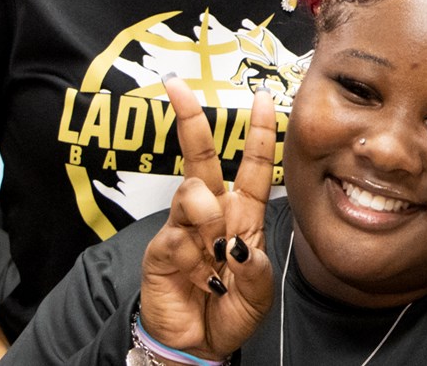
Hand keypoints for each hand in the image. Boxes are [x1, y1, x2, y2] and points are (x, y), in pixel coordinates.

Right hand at [137, 77, 278, 359]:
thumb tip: (237, 245)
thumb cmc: (230, 312)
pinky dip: (194, 253)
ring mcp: (184, 229)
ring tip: (217, 252)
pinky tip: (202, 274)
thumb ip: (255, 270)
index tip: (265, 97)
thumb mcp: (258, 294)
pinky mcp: (162, 251)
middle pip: (201, 157)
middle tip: (178, 87)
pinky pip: (177, 235)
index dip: (259, 132)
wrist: (200, 346)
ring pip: (192, 192)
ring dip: (208, 215)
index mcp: (242, 215)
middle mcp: (212, 214)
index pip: (251, 166)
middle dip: (191, 119)